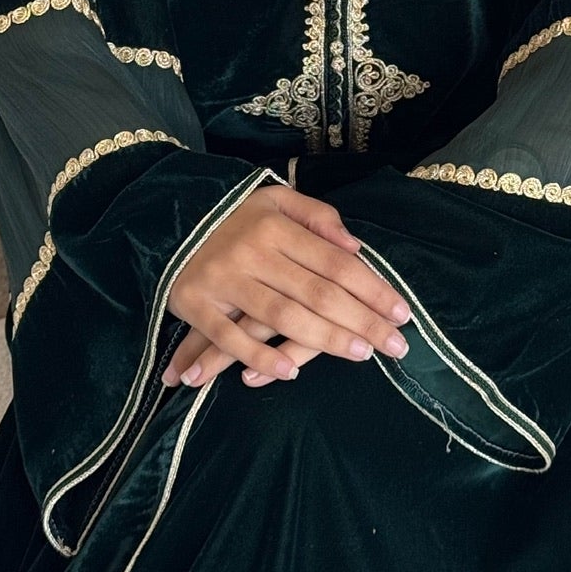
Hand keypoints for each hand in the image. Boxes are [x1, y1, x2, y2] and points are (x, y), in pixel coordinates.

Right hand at [163, 184, 411, 386]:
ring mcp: (224, 280)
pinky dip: (260, 357)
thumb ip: (318, 216)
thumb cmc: (235, 217)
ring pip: (282, 317)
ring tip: (360, 354)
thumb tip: (355, 247)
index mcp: (276, 226)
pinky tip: (290, 371)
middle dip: (362, 321)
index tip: (402, 312)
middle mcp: (253, 253)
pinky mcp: (196, 305)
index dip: (373, 288)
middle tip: (397, 345)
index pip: (335, 262)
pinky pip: (230, 337)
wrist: (168, 220)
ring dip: (324, 338)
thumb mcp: (276, 200)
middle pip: (317, 293)